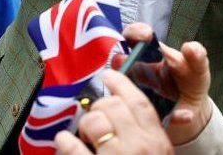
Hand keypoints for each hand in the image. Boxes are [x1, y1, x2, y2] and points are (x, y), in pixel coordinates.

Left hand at [54, 71, 172, 153]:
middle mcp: (141, 147)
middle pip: (113, 106)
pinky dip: (65, 141)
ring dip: (83, 124)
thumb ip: (143, 137)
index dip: (121, 84)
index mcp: (158, 144)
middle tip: (95, 121)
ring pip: (93, 120)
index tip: (108, 76)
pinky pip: (72, 145)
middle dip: (99, 108)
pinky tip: (65, 143)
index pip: (139, 103)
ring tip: (83, 138)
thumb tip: (119, 107)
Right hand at [113, 23, 212, 144]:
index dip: (135, 32)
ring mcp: (134, 90)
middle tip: (128, 61)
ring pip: (121, 88)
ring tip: (146, 95)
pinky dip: (164, 116)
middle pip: (118, 61)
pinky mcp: (141, 111)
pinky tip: (183, 115)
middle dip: (121, 60)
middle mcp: (135, 69)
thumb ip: (197, 56)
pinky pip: (143, 114)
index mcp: (148, 53)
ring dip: (130, 90)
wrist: (193, 106)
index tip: (145, 35)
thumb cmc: (189, 79)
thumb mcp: (197, 67)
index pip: (132, 36)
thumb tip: (189, 47)